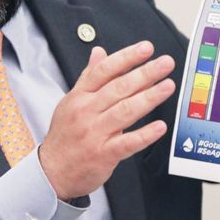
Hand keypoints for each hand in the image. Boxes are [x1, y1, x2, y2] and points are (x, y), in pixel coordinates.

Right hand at [38, 41, 175, 200]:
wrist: (52, 171)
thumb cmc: (65, 135)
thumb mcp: (71, 101)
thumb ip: (88, 76)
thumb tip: (99, 52)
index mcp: (80, 96)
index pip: (104, 71)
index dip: (126, 57)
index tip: (146, 48)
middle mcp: (87, 111)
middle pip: (118, 88)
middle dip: (144, 73)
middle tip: (165, 63)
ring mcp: (95, 133)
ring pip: (125, 111)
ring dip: (149, 97)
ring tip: (167, 86)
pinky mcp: (103, 154)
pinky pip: (127, 143)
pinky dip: (145, 135)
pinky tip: (160, 126)